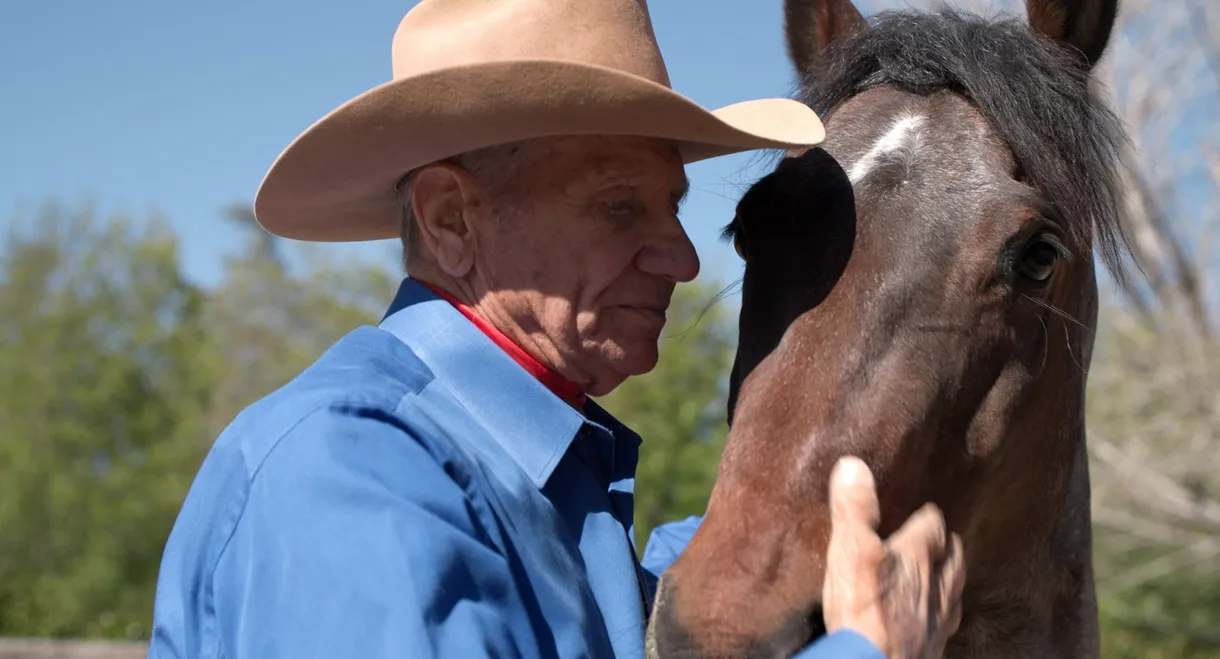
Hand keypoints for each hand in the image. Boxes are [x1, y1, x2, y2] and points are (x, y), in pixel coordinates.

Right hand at [821, 456, 964, 658]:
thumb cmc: (865, 608)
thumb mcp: (851, 551)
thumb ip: (854, 510)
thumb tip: (854, 465)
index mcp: (918, 556)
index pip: (933, 527)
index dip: (929, 517)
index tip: (926, 511)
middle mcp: (936, 587)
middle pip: (953, 561)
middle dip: (949, 548)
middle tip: (944, 540)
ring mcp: (937, 621)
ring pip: (954, 594)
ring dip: (951, 582)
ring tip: (946, 577)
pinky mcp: (931, 648)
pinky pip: (943, 626)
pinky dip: (941, 617)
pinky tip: (933, 622)